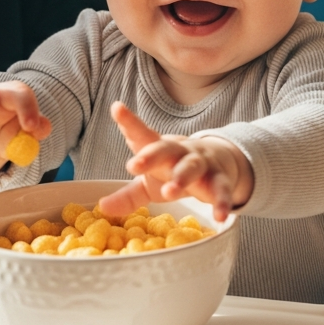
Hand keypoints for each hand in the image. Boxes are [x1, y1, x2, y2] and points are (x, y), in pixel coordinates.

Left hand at [97, 102, 253, 220]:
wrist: (218, 163)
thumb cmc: (175, 171)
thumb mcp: (150, 184)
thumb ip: (128, 195)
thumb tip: (102, 207)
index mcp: (160, 150)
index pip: (143, 135)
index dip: (129, 122)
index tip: (116, 108)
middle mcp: (180, 153)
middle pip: (165, 149)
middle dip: (151, 155)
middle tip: (134, 165)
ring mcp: (201, 165)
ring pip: (192, 167)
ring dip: (182, 178)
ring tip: (171, 191)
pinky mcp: (220, 180)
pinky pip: (221, 189)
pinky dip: (221, 202)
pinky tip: (220, 215)